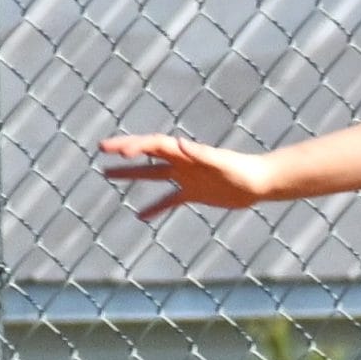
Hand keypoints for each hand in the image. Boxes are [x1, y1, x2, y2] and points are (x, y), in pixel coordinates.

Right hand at [99, 132, 271, 220]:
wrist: (259, 183)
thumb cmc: (242, 170)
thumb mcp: (220, 163)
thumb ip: (200, 154)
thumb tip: (179, 143)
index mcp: (185, 153)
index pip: (154, 145)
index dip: (135, 146)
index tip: (116, 150)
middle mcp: (182, 162)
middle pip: (147, 154)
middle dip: (125, 151)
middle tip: (101, 149)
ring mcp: (186, 177)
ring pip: (152, 175)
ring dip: (131, 174)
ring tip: (107, 174)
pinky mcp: (193, 194)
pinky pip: (169, 200)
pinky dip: (155, 208)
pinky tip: (140, 216)